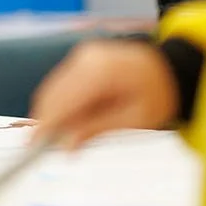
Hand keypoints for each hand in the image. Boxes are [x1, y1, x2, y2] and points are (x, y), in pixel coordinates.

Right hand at [29, 39, 178, 148]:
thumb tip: (66, 145)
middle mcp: (87, 58)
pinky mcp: (81, 60)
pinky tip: (69, 121)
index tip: (34, 147)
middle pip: (53, 93)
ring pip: (53, 88)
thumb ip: (96, 129)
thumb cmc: (159, 95)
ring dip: (51, 113)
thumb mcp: (134, 119)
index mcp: (102, 71)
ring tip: (58, 138)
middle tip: (40, 148)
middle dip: (45, 121)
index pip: (64, 99)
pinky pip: (62, 83)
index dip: (47, 124)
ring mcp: (82, 56)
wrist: (171, 69)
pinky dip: (61, 103)